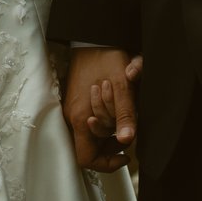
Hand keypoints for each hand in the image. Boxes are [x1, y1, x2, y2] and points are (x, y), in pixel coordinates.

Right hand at [63, 47, 144, 172]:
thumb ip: (125, 115)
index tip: (124, 153)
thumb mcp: (123, 86)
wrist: (92, 37)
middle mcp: (73, 117)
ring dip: (109, 129)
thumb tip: (127, 141)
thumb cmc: (106, 59)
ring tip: (123, 115)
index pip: (87, 158)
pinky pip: (89, 120)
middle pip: (91, 147)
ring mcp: (73, 109)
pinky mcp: (76, 102)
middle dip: (112, 143)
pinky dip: (104, 119)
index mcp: (81, 118)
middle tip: (128, 130)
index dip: (107, 163)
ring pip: (91, 134)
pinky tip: (115, 107)